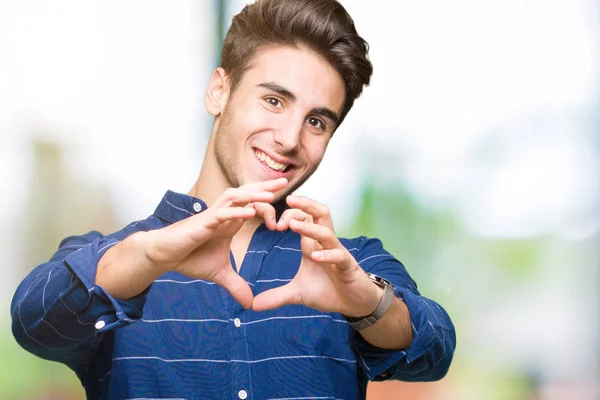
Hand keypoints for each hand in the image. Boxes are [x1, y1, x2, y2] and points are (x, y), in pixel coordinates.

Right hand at [145, 178, 287, 307]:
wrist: (165, 256)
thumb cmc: (190, 257)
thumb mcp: (219, 274)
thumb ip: (237, 286)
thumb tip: (249, 304)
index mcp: (231, 221)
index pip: (254, 206)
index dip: (269, 210)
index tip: (281, 222)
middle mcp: (223, 214)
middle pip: (247, 193)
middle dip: (266, 187)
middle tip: (286, 181)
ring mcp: (212, 216)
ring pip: (235, 197)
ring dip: (253, 195)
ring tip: (272, 194)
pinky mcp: (201, 224)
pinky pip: (220, 214)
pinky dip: (235, 212)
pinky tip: (250, 212)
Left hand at [252, 195, 382, 315]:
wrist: (353, 304)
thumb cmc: (328, 290)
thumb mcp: (297, 294)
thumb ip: (276, 296)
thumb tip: (254, 305)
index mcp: (312, 244)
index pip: (303, 217)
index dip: (288, 214)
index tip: (271, 221)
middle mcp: (325, 244)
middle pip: (320, 213)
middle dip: (305, 204)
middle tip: (287, 200)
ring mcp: (338, 253)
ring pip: (327, 232)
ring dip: (310, 227)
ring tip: (292, 225)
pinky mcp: (348, 267)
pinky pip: (339, 256)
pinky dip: (327, 255)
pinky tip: (315, 257)